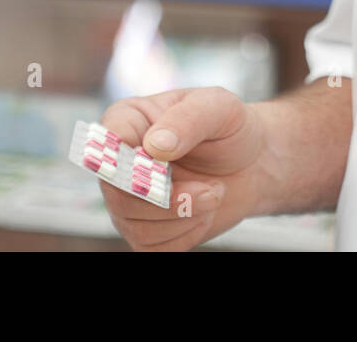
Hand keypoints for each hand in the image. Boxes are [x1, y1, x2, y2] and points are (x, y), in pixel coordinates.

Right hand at [99, 86, 264, 250]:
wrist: (250, 164)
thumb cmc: (229, 129)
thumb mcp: (219, 108)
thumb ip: (187, 119)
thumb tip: (155, 146)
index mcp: (128, 121)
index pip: (106, 141)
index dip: (126, 158)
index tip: (158, 162)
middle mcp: (119, 163)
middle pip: (120, 193)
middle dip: (171, 196)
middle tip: (211, 188)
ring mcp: (127, 200)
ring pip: (138, 225)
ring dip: (187, 214)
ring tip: (213, 192)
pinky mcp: (143, 230)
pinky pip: (152, 247)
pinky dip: (187, 234)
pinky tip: (202, 212)